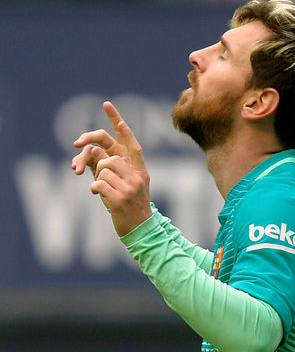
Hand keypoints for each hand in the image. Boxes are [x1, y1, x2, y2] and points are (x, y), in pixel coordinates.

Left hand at [72, 101, 151, 236]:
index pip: (135, 148)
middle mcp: (138, 178)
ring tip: (103, 192)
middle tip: (99, 177)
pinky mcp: (119, 199)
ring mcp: (129, 189)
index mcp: (142, 173)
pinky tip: (100, 197)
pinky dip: (95, 189)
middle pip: (111, 159)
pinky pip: (97, 184)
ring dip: (97, 181)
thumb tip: (102, 157)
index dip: (127, 134)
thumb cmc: (134, 208)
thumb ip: (124, 172)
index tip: (120, 121)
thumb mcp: (135, 187)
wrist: (142, 230)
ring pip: (102, 171)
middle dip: (99, 166)